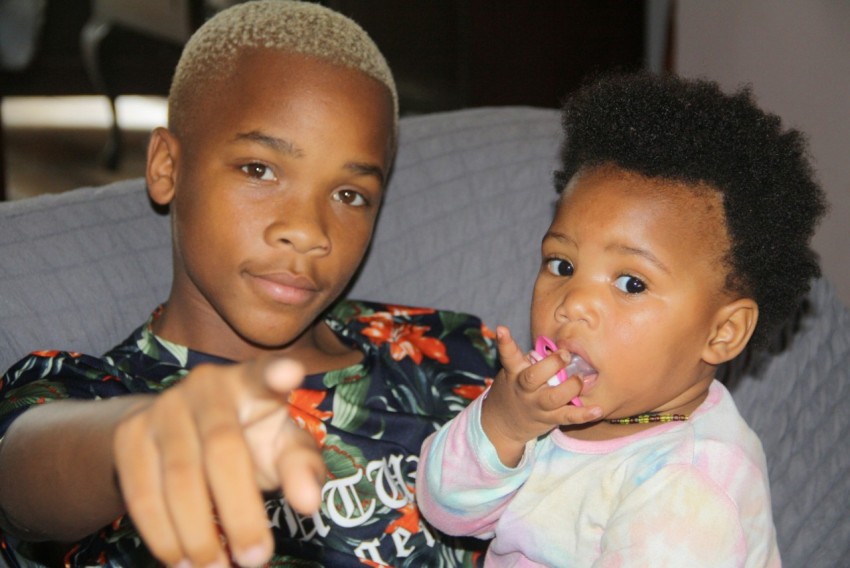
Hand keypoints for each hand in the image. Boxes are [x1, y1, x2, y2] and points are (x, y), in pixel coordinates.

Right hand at [113, 357, 325, 566]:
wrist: (174, 431)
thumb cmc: (248, 439)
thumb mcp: (281, 447)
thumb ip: (302, 468)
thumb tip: (309, 503)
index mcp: (252, 383)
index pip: (265, 374)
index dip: (276, 372)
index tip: (292, 373)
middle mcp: (206, 385)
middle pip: (223, 451)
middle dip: (239, 513)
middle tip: (255, 559)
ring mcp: (163, 407)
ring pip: (178, 478)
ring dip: (198, 534)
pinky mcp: (129, 433)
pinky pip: (142, 492)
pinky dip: (162, 534)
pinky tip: (181, 560)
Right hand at [481, 326, 601, 465]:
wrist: (502, 423)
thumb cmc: (514, 389)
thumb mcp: (514, 372)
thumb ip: (531, 359)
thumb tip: (556, 346)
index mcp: (514, 373)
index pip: (508, 355)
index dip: (504, 342)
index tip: (501, 329)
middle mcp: (524, 389)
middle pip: (533, 377)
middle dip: (551, 364)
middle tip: (565, 355)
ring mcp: (536, 405)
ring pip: (554, 398)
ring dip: (571, 387)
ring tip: (580, 378)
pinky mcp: (549, 419)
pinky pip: (568, 417)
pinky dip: (585, 414)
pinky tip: (598, 409)